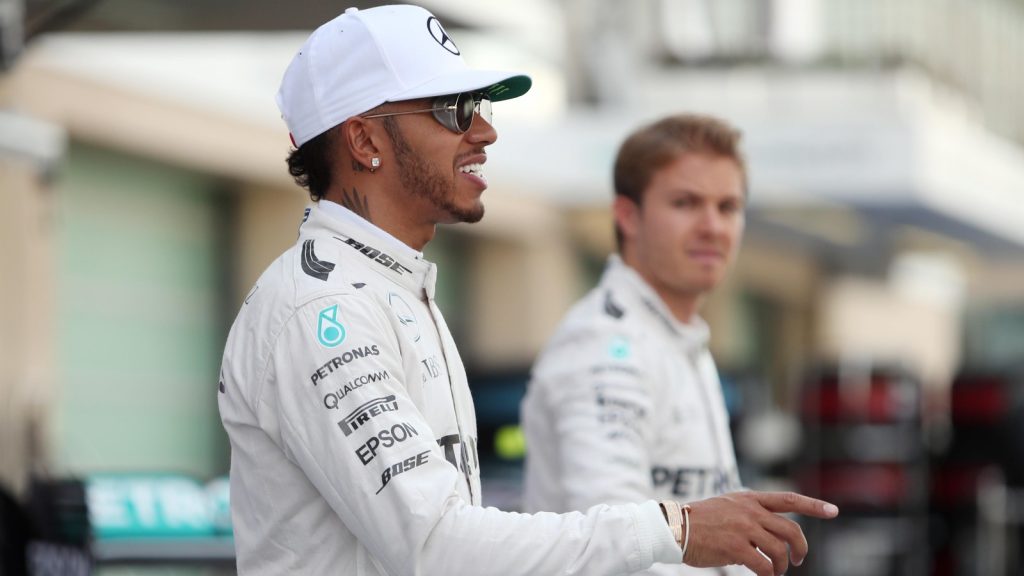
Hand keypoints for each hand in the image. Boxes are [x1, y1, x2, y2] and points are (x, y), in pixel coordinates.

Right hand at [682, 491, 837, 575]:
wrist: (674, 527)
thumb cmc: (699, 521)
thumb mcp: (727, 506)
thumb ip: (750, 513)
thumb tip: (771, 531)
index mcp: (749, 499)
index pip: (789, 500)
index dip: (814, 506)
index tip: (834, 511)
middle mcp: (750, 511)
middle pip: (790, 530)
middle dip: (801, 548)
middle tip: (799, 560)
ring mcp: (743, 528)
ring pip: (779, 550)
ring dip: (782, 566)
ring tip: (776, 572)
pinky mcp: (735, 547)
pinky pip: (763, 565)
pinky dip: (768, 574)